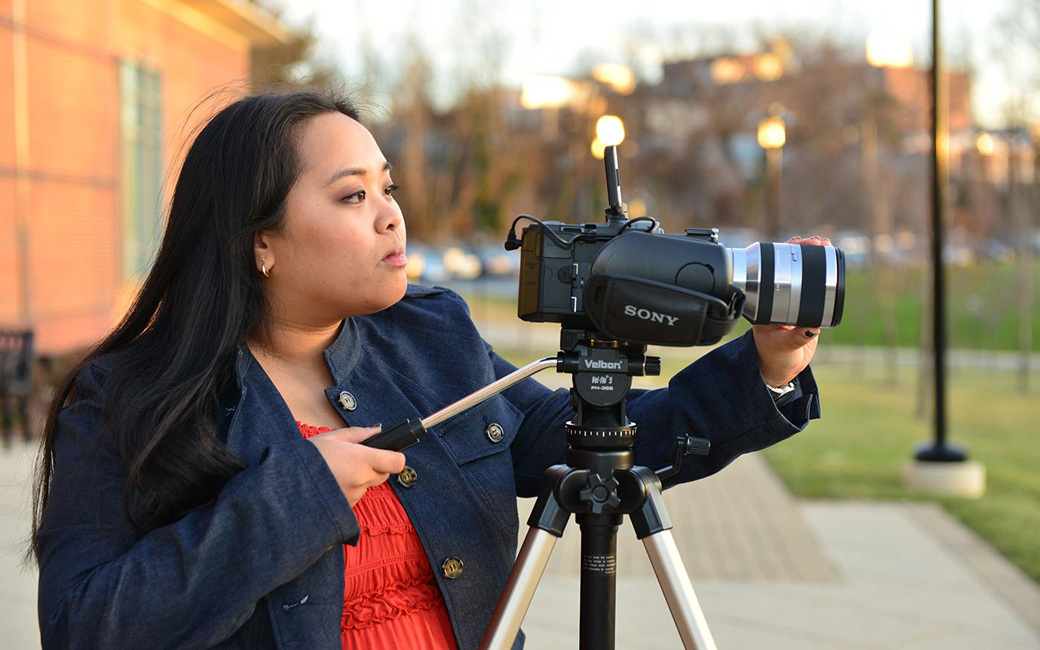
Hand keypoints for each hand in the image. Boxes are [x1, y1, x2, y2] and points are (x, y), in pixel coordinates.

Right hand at [306, 426, 405, 506]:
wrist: (284, 487)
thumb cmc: (306, 459)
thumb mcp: (330, 438)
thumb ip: (358, 434)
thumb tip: (377, 430)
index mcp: (362, 460)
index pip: (396, 462)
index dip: (395, 456)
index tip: (387, 452)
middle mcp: (362, 480)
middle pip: (384, 474)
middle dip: (375, 466)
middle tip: (354, 459)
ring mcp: (355, 496)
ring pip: (368, 485)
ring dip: (359, 478)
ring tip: (337, 470)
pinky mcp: (347, 508)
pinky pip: (356, 496)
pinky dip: (349, 489)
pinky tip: (332, 482)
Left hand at [752, 236, 829, 387]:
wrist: (780, 367)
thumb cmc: (774, 355)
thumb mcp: (784, 346)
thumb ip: (797, 338)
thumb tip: (812, 326)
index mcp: (764, 300)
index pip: (772, 269)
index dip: (784, 253)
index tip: (797, 243)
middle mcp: (776, 296)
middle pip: (789, 266)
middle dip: (803, 250)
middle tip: (818, 242)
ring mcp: (791, 300)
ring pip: (802, 273)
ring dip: (814, 257)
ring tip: (825, 245)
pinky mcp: (805, 307)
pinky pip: (813, 286)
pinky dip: (822, 272)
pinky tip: (830, 262)